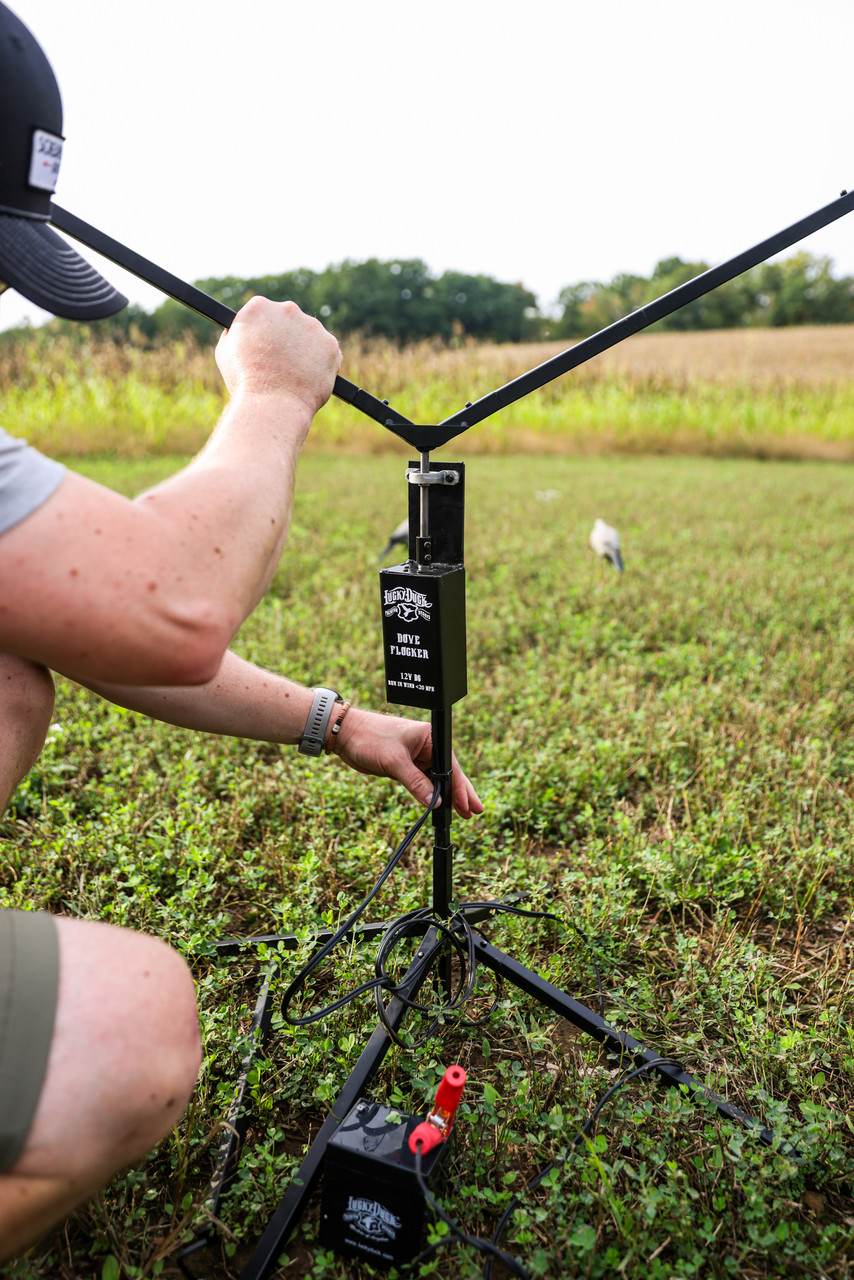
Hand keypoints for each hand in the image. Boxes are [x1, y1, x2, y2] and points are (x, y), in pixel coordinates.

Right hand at [215, 297, 341, 417]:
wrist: (271, 404)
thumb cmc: (244, 381)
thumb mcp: (226, 352)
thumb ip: (235, 334)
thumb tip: (241, 332)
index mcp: (259, 307)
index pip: (264, 313)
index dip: (264, 332)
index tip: (265, 346)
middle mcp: (288, 310)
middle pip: (289, 321)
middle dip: (286, 338)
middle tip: (282, 362)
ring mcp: (312, 326)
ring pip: (310, 336)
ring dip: (305, 350)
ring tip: (295, 374)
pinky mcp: (330, 345)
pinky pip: (327, 353)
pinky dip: (321, 364)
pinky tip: (310, 377)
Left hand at [333, 708, 482, 819]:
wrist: (345, 734)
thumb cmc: (369, 737)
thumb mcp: (394, 761)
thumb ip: (415, 782)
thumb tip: (435, 802)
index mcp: (429, 737)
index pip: (450, 765)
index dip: (459, 787)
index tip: (467, 804)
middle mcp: (426, 746)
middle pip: (449, 773)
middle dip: (461, 792)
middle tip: (475, 811)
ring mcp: (416, 757)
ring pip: (436, 780)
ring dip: (447, 796)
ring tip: (463, 813)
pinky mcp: (405, 766)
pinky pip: (423, 782)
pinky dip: (431, 794)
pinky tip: (440, 805)